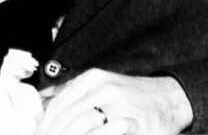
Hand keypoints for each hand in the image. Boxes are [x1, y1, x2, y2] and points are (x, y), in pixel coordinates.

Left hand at [35, 70, 192, 134]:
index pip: (60, 103)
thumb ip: (68, 93)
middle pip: (69, 116)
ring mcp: (120, 107)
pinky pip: (105, 133)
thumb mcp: (98, 85)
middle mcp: (105, 90)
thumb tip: (39, 110)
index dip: (46, 122)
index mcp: (93, 79)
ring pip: (83, 125)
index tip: (37, 133)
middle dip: (54, 132)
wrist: (170, 99)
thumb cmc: (130, 95)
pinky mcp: (134, 124)